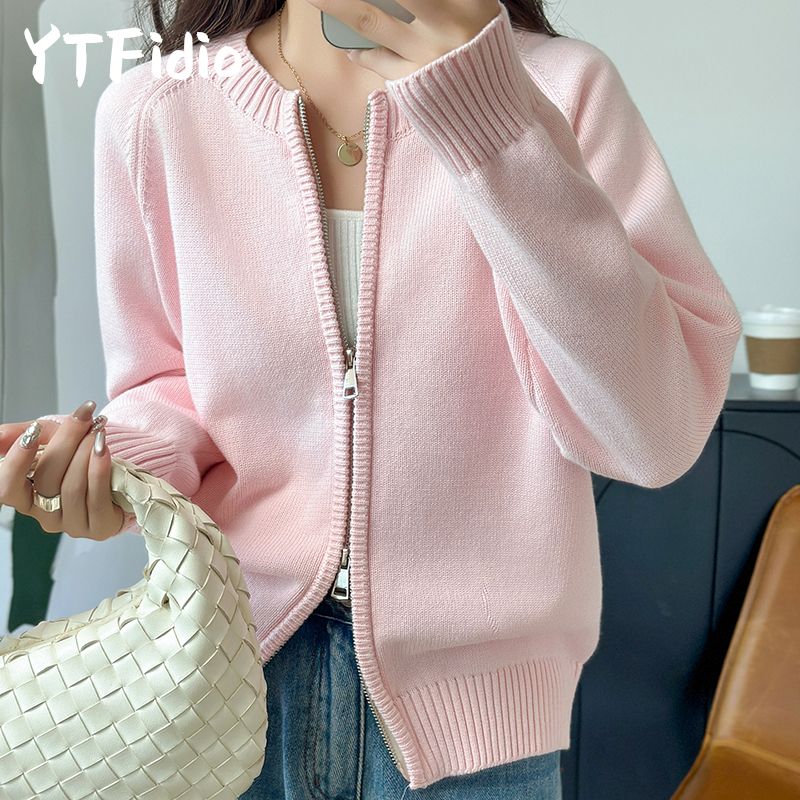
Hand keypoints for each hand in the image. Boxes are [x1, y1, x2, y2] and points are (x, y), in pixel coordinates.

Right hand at [0, 401, 125, 539]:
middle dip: (65, 443)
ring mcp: (71, 523)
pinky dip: (99, 470)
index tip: (31, 432)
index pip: (7, 488)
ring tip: (97, 430)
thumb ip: (23, 434)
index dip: (15, 462)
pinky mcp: (99, 527)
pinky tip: (103, 450)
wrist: (121, 471)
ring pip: (71, 487)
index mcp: (25, 496)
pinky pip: (96, 498)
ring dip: (85, 452)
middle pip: (46, 480)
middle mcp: (44, 514)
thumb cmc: (80, 456)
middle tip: (82, 418)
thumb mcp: (50, 439)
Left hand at [305, 0, 501, 79]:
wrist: (499, 123)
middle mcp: (450, 22)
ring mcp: (429, 54)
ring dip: (334, 4)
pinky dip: (359, 51)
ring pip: (369, 19)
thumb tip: (398, 2)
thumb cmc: (485, 65)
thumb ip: (445, 4)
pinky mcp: (413, 82)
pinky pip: (376, 58)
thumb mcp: (478, 20)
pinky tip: (348, 47)